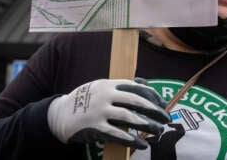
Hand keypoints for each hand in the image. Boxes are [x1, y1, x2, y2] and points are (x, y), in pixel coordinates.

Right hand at [47, 78, 169, 148]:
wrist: (59, 115)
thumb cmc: (86, 100)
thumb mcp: (102, 87)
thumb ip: (121, 86)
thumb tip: (145, 83)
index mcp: (108, 84)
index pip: (136, 87)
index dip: (152, 96)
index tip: (163, 104)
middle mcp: (105, 95)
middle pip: (135, 101)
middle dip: (154, 110)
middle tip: (166, 118)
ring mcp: (99, 111)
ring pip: (129, 118)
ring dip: (147, 125)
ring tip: (159, 131)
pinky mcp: (94, 127)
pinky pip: (117, 134)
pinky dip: (132, 140)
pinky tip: (142, 144)